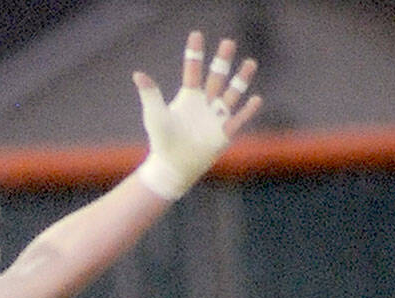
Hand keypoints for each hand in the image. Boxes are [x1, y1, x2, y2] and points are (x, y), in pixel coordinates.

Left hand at [134, 31, 262, 198]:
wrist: (172, 166)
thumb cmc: (162, 140)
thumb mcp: (155, 114)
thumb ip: (150, 93)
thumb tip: (137, 74)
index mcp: (188, 96)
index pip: (193, 70)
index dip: (195, 54)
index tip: (196, 34)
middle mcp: (205, 103)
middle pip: (216, 76)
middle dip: (222, 60)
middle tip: (228, 42)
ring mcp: (216, 117)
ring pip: (232, 93)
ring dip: (241, 79)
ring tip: (250, 62)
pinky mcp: (224, 133)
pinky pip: (239, 119)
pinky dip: (247, 110)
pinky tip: (256, 99)